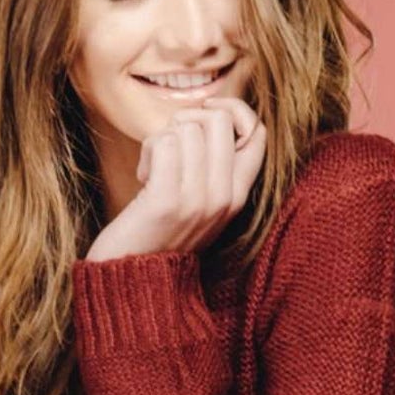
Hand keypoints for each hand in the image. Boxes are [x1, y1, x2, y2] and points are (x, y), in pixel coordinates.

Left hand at [86, 95, 266, 261]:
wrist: (135, 281)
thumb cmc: (160, 232)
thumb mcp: (200, 201)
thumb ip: (214, 165)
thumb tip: (211, 113)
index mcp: (238, 197)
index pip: (258, 132)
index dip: (233, 112)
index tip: (204, 121)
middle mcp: (224, 198)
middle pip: (220, 121)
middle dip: (187, 121)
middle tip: (170, 151)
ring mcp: (197, 201)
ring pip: (187, 128)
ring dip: (162, 141)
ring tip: (155, 172)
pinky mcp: (166, 201)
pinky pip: (164, 143)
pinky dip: (148, 152)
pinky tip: (144, 178)